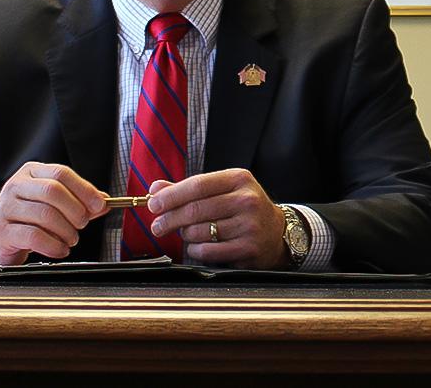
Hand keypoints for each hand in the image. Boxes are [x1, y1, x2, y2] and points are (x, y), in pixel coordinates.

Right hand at [0, 162, 107, 265]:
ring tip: (71, 239)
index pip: (61, 173)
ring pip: (45, 214)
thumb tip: (104, 202)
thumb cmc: (26, 219)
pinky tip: (60, 249)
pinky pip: (34, 236)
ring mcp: (6, 208)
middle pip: (53, 191)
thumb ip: (78, 202)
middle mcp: (16, 185)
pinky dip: (54, 245)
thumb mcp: (51, 205)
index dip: (84, 189)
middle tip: (82, 224)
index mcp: (31, 173)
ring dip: (66, 231)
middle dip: (75, 210)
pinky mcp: (1, 232)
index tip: (100, 205)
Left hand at [147, 169, 287, 268]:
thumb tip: (155, 189)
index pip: (197, 185)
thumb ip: (188, 189)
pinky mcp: (248, 249)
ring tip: (186, 233)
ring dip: (185, 235)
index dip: (171, 196)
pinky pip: (208, 251)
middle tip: (157, 226)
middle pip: (196, 209)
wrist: (277, 232)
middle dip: (170, 219)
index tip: (153, 204)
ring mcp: (249, 225)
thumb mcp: (222, 190)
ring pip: (200, 232)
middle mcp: (246, 200)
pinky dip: (195, 250)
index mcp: (239, 179)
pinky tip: (197, 246)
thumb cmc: (243, 208)